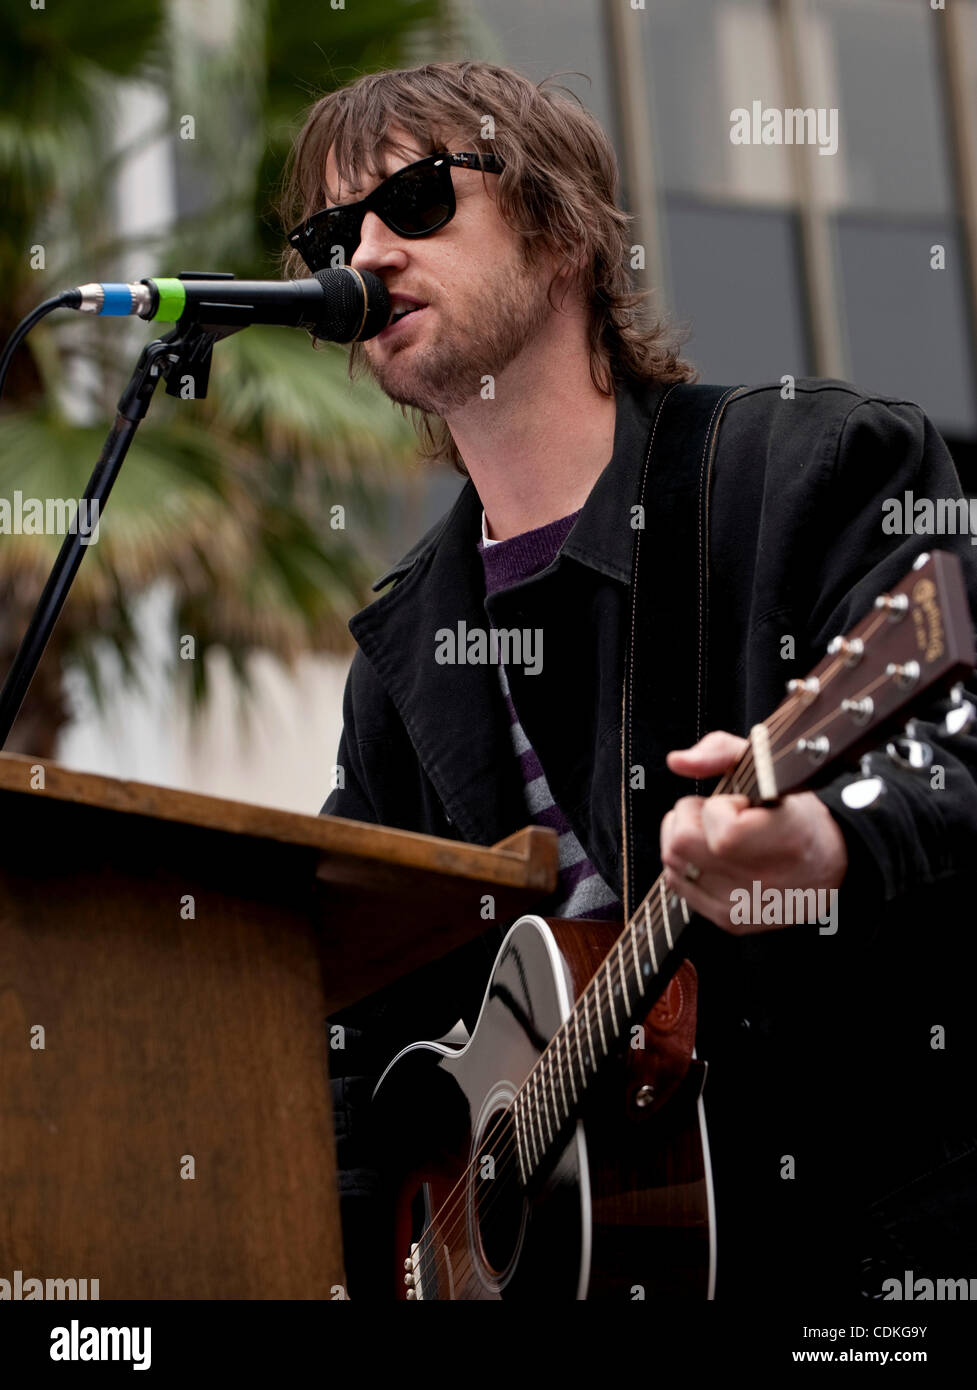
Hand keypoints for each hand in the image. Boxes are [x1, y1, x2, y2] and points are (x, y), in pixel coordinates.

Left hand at [659, 731, 848, 933]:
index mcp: (788, 840)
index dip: (720, 808)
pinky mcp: (730, 921)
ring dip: (684, 840)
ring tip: (716, 834)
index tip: (741, 804)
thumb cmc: (794, 813)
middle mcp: (766, 882)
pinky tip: (713, 857)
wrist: (827, 868)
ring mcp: (745, 907)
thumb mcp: (769, 768)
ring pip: (673, 863)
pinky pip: (677, 885)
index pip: (723, 831)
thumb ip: (721, 750)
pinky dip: (686, 865)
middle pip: (681, 845)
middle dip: (690, 818)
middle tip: (718, 814)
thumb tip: (677, 762)